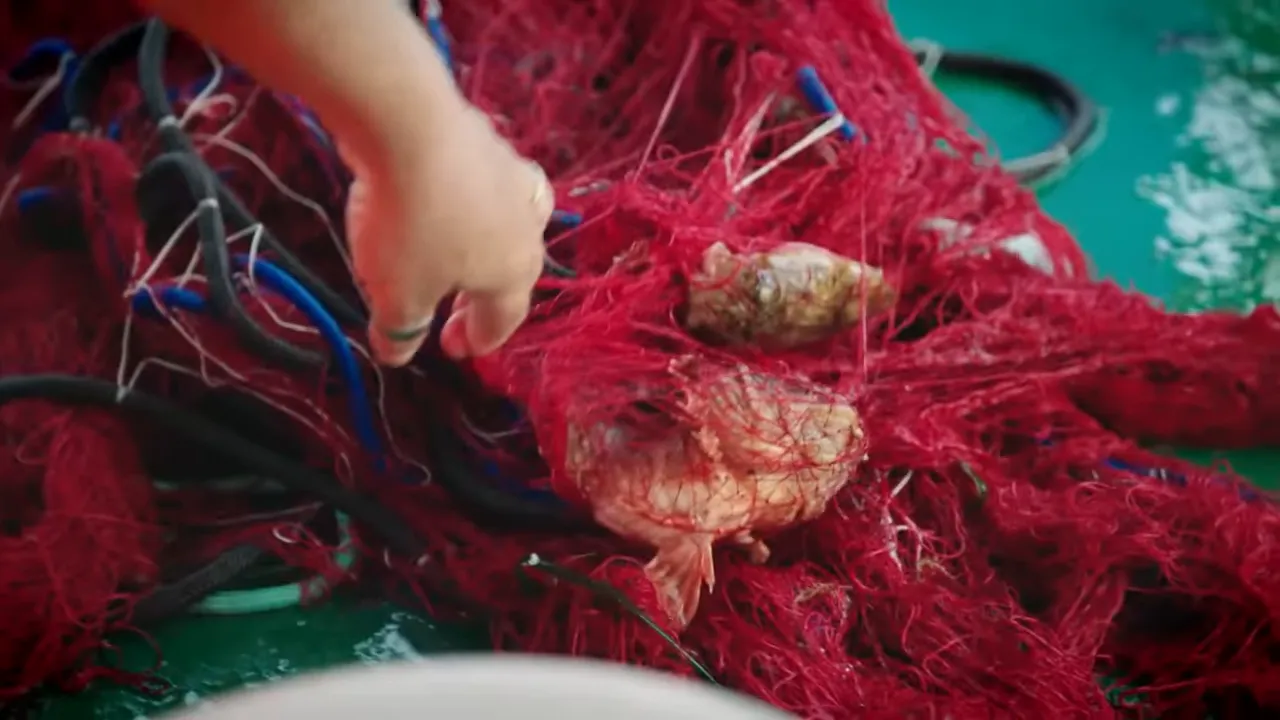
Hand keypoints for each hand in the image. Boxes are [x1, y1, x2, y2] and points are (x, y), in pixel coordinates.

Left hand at [342, 104, 553, 366]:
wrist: (409, 124)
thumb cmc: (411, 224)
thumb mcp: (397, 293)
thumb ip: (399, 329)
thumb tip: (396, 354)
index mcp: (513, 274)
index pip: (504, 319)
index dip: (479, 340)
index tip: (454, 350)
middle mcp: (527, 228)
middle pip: (513, 273)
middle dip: (484, 298)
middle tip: (453, 314)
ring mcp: (514, 179)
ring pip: (514, 222)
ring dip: (491, 244)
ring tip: (472, 250)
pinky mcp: (490, 141)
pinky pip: (489, 183)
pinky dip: (476, 200)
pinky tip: (452, 195)